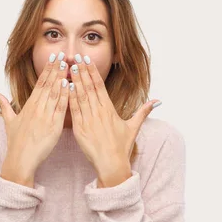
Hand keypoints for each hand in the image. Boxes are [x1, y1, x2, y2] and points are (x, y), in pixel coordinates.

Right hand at [0, 52, 69, 177]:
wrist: (20, 159)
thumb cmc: (16, 142)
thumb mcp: (8, 120)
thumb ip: (3, 104)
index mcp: (29, 105)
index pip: (40, 83)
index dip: (47, 69)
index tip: (54, 58)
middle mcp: (37, 108)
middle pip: (48, 84)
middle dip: (56, 68)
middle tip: (63, 54)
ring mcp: (46, 116)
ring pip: (55, 93)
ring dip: (62, 78)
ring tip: (68, 65)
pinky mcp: (53, 126)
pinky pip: (61, 108)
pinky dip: (65, 96)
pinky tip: (70, 86)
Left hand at [68, 54, 160, 171]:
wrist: (111, 164)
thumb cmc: (122, 147)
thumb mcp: (134, 127)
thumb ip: (144, 112)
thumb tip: (157, 101)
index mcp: (110, 109)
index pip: (100, 86)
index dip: (93, 72)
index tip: (87, 60)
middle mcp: (99, 112)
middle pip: (89, 87)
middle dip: (82, 71)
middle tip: (76, 57)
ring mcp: (89, 120)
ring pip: (80, 96)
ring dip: (74, 80)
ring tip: (68, 67)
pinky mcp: (80, 129)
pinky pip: (73, 110)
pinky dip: (69, 98)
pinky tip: (64, 87)